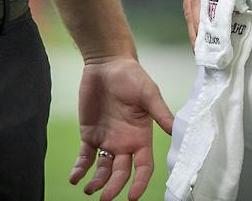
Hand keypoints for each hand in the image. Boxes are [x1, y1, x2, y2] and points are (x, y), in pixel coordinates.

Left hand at [69, 56, 174, 200]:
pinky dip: (80, 169)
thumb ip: (160, 113)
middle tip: (105, 199)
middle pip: (121, 173)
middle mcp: (125, 143)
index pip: (143, 167)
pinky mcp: (90, 134)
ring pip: (103, 169)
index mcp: (141, 137)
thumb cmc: (132, 76)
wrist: (107, 63)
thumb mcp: (149, 93)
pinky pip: (85, 157)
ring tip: (88, 190)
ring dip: (97, 182)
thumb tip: (176, 131)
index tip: (132, 196)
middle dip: (114, 187)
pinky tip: (75, 178)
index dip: (140, 183)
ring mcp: (107, 140)